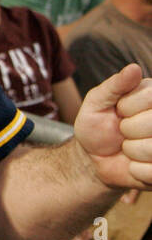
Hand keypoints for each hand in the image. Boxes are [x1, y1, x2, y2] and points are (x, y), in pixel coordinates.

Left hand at [76, 65, 151, 189]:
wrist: (93, 159)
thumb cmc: (96, 126)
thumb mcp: (97, 102)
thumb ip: (115, 85)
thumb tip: (133, 68)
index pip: (151, 96)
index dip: (127, 107)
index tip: (119, 111)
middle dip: (128, 129)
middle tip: (123, 131)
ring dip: (131, 150)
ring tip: (128, 147)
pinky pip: (151, 170)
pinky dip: (136, 169)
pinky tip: (134, 164)